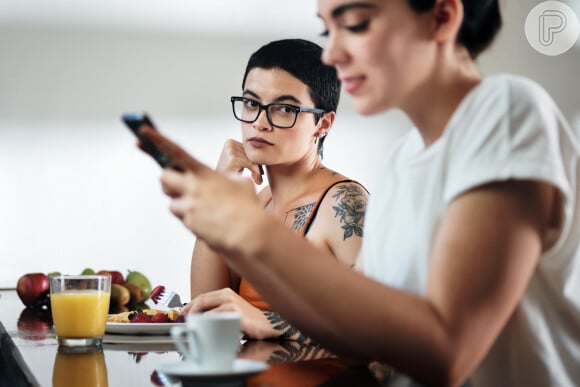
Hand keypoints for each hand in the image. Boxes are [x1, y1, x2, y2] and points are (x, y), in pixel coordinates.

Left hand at [139, 128, 264, 253]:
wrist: (247, 233)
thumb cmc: (247, 207)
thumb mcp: (240, 183)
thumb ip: (226, 178)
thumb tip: (224, 181)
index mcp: (203, 173)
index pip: (176, 152)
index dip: (158, 140)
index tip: (143, 131)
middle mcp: (192, 188)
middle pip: (164, 178)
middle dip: (168, 181)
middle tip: (178, 185)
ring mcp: (189, 206)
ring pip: (172, 203)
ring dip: (181, 203)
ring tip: (202, 208)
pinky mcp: (189, 224)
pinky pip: (183, 219)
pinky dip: (191, 219)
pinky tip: (207, 220)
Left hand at [181, 288, 271, 338]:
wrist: (265, 325)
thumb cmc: (247, 320)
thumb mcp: (230, 311)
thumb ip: (216, 310)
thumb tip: (197, 318)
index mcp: (225, 292)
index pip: (202, 296)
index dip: (189, 305)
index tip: (182, 314)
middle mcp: (227, 295)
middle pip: (201, 300)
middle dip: (189, 311)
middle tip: (183, 320)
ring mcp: (231, 303)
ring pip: (205, 309)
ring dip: (196, 319)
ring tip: (192, 327)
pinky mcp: (234, 312)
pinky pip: (213, 318)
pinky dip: (206, 324)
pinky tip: (204, 330)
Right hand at [217, 139, 262, 184]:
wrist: (218, 186)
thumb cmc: (229, 175)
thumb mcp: (239, 162)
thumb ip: (249, 156)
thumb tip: (265, 156)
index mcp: (230, 142)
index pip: (250, 149)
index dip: (256, 160)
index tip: (260, 172)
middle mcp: (229, 143)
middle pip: (251, 153)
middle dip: (257, 166)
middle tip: (260, 178)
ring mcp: (229, 150)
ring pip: (252, 159)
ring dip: (257, 171)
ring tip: (258, 180)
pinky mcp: (232, 159)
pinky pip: (250, 164)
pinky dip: (255, 172)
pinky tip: (257, 180)